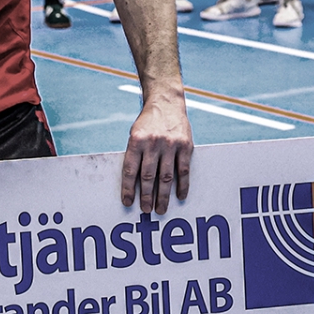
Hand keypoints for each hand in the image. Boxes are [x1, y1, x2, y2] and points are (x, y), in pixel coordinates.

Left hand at [120, 91, 191, 213]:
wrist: (166, 103)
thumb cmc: (147, 122)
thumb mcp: (135, 134)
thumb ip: (135, 155)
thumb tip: (133, 183)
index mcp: (137, 140)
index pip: (131, 170)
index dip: (129, 189)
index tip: (128, 202)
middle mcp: (153, 143)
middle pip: (149, 176)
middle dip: (146, 196)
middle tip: (145, 210)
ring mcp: (171, 145)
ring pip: (166, 176)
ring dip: (163, 195)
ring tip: (160, 209)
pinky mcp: (185, 146)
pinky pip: (184, 170)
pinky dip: (182, 185)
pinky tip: (180, 196)